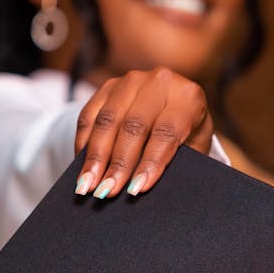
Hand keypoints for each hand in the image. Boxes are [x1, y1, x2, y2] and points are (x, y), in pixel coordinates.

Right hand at [74, 67, 213, 197]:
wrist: (176, 106)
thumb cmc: (188, 135)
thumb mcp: (192, 148)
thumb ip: (174, 163)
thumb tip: (142, 187)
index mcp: (188, 97)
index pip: (167, 132)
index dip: (150, 163)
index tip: (135, 190)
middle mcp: (160, 81)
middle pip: (134, 126)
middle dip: (118, 163)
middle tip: (107, 192)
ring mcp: (131, 81)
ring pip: (107, 121)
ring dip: (95, 157)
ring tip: (88, 185)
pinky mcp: (108, 86)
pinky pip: (89, 116)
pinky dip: (84, 144)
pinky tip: (82, 167)